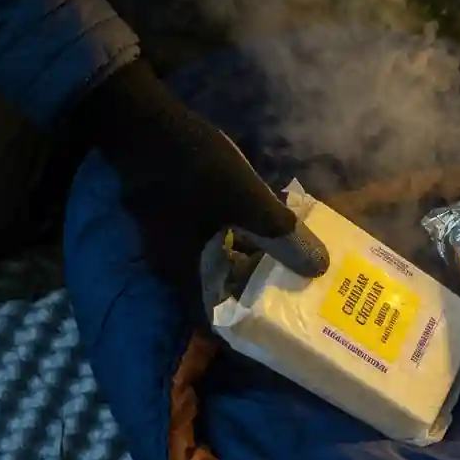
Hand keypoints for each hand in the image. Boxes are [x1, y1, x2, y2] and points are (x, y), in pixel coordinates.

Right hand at [69, 60, 328, 314]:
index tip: (280, 339)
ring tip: (288, 268)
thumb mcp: (247, 201)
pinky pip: (211, 245)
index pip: (217, 325)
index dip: (247, 337)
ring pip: (216, 269)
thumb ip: (281, 235)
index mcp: (186, 273)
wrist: (141, 120)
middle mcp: (172, 267)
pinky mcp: (174, 219)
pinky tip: (263, 232)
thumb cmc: (191, 166)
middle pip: (219, 297)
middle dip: (257, 301)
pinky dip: (238, 245)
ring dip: (250, 271)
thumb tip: (317, 268)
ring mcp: (170, 241)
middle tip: (296, 301)